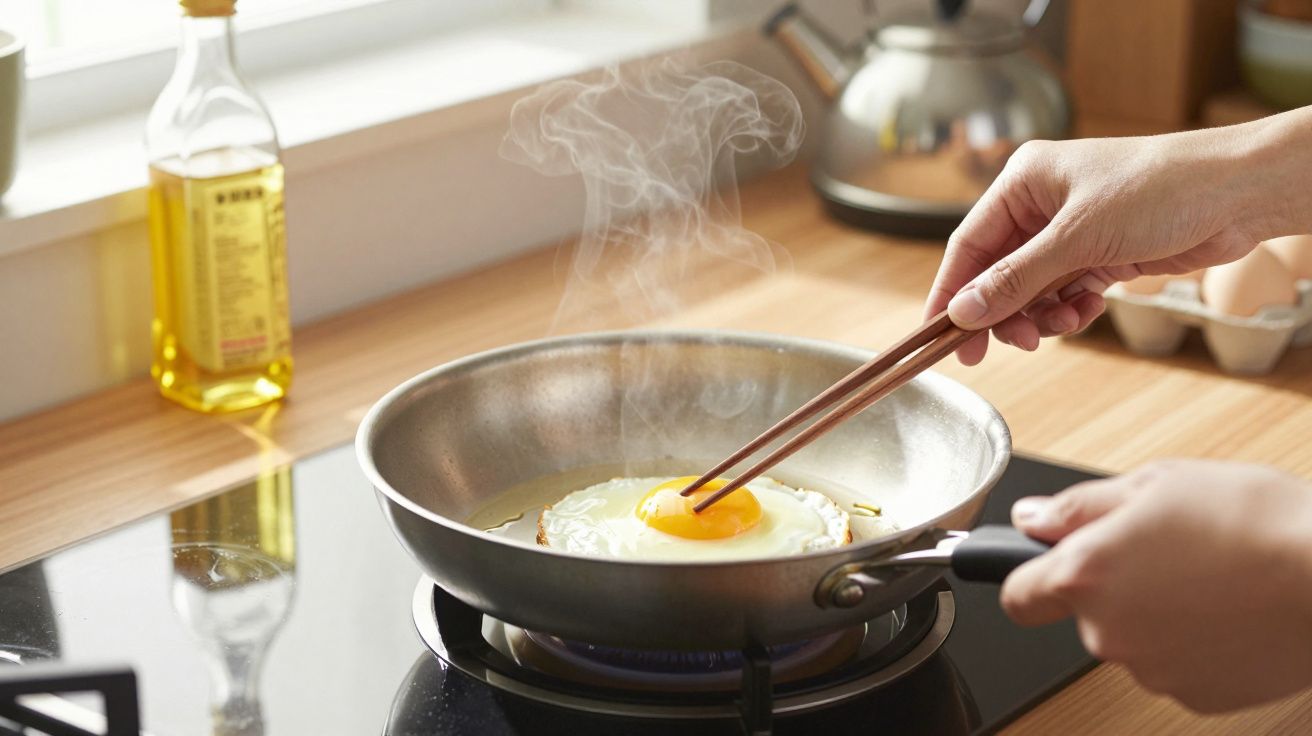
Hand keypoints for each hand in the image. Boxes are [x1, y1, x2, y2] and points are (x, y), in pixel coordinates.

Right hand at [925, 107, 1311, 365]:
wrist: (1240, 193)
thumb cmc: (1163, 189)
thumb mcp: (1078, 238)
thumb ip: (1016, 279)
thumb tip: (964, 312)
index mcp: (1025, 181)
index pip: (969, 244)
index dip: (952, 292)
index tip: (940, 334)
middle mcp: (1042, 203)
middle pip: (998, 271)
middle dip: (1003, 310)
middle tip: (1007, 346)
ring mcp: (1072, 230)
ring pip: (1031, 288)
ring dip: (1040, 315)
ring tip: (1063, 326)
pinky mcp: (1100, 252)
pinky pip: (1063, 292)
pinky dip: (1069, 310)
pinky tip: (1088, 310)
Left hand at [1002, 460, 1311, 711]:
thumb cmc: (1255, 520)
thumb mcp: (1155, 483)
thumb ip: (1079, 507)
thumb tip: (1031, 519)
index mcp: (1085, 574)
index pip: (1016, 596)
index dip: (1026, 578)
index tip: (1041, 567)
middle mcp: (1107, 631)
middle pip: (1084, 614)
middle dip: (1111, 585)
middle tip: (1164, 550)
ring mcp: (1152, 670)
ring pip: (1132, 639)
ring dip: (1155, 613)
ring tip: (1210, 576)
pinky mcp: (1196, 696)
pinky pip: (1175, 664)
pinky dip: (1192, 642)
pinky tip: (1229, 609)